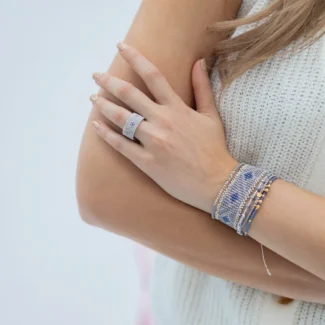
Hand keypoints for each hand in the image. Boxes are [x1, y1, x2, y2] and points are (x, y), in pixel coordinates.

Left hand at [90, 42, 238, 212]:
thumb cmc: (214, 149)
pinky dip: (106, 134)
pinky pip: (121, 145)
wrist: (216, 182)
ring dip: (103, 104)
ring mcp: (152, 142)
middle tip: (96, 76)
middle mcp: (162, 121)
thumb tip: (199, 62)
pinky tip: (96, 125)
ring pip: (121, 118)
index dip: (135, 58)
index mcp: (177, 108)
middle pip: (129, 94)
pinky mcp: (146, 162)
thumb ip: (202, 88)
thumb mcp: (211, 116)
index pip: (152, 75)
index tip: (121, 47)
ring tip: (92, 97)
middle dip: (109, 81)